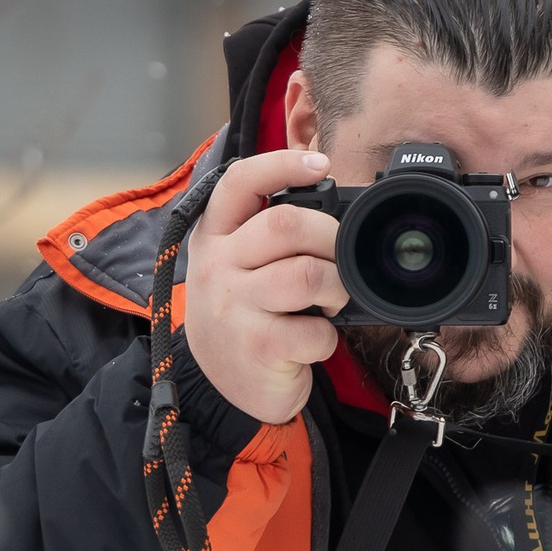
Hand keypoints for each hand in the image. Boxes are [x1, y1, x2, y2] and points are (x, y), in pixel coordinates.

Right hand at [182, 149, 344, 424]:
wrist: (222, 386)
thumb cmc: (245, 316)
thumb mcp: (239, 266)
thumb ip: (268, 234)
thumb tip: (327, 201)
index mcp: (214, 236)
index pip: (239, 182)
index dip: (282, 164)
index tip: (320, 164)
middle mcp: (217, 265)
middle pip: (287, 224)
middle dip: (330, 238)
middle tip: (337, 261)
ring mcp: (233, 305)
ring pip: (307, 274)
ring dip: (335, 288)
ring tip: (328, 301)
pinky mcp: (256, 345)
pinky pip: (314, 329)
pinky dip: (328, 338)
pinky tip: (312, 340)